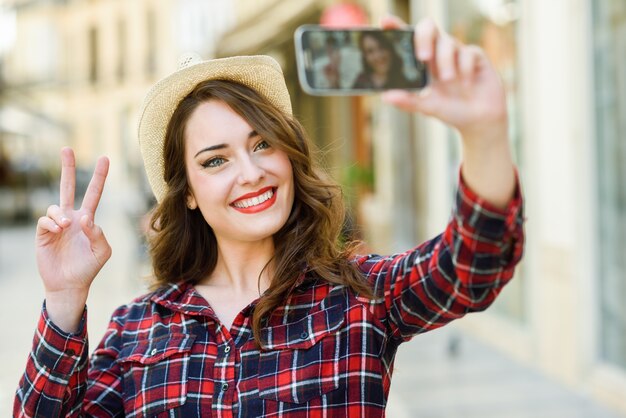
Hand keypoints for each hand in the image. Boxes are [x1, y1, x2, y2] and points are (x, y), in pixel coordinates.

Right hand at [36, 147, 110, 330]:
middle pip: (67, 187)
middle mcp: (71, 218)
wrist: (69, 284)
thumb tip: (86, 218)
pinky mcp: (43, 234)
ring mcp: (56, 225)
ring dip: (60, 215)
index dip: (99, 177)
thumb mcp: (103, 251)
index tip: (105, 158)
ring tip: (65, 227)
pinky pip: (45, 220)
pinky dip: (51, 223)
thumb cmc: (89, 267)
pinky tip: (58, 231)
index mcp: (88, 219)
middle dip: (67, 168)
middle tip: (67, 148)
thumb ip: (99, 233)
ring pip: (55, 207)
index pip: (93, 193)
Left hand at [381, 16, 507, 140]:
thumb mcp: (427, 108)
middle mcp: (438, 53)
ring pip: (448, 42)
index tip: (385, 22)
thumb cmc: (450, 110)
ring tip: (447, 80)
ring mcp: (458, 53)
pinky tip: (467, 84)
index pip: (408, 38)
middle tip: (423, 58)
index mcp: (422, 62)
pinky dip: (465, 67)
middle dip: (424, 38)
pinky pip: (468, 52)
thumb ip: (408, 101)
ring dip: (445, 61)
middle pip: (428, 28)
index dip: (397, 26)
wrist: (480, 120)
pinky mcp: (476, 56)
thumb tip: (386, 96)